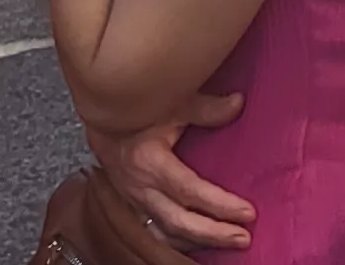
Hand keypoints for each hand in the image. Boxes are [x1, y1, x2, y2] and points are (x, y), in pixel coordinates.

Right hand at [88, 96, 257, 250]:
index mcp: (149, 162)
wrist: (97, 118)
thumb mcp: (169, 102)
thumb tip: (237, 103)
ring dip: (198, 240)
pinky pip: (155, 229)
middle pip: (179, 221)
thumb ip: (204, 107)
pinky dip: (178, 240)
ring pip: (166, 231)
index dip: (220, 205)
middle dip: (213, 233)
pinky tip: (196, 242)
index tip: (247, 212)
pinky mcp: (133, 203)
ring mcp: (134, 199)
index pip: (190, 191)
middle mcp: (140, 187)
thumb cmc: (132, 109)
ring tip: (227, 242)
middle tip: (243, 237)